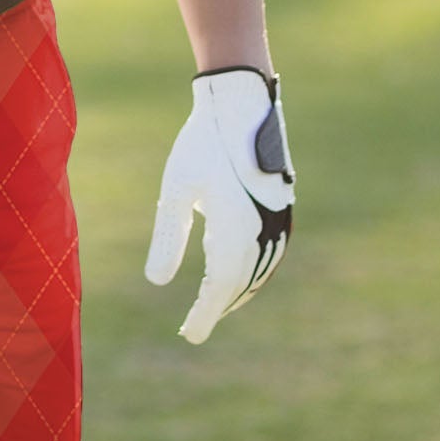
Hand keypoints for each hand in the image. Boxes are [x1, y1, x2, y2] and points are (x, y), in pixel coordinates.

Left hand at [145, 67, 293, 343]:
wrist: (240, 105)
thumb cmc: (202, 144)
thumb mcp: (176, 189)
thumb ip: (169, 236)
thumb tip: (156, 282)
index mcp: (236, 229)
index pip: (220, 287)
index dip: (205, 314)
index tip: (189, 335)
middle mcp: (263, 231)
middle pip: (240, 284)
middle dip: (218, 306)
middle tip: (194, 327)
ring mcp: (278, 222)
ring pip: (258, 272)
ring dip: (236, 291)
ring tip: (213, 305)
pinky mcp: (283, 211)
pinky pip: (270, 254)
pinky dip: (252, 271)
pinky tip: (235, 273)